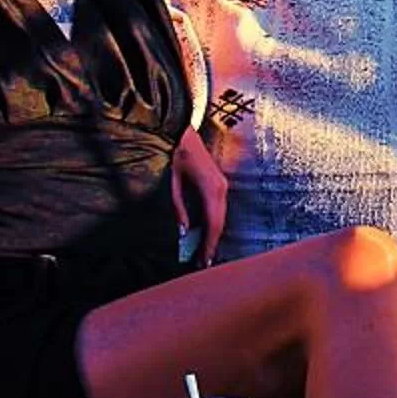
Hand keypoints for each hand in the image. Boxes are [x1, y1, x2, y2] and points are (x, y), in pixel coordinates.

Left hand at [170, 131, 227, 265]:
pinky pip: (218, 210)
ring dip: (212, 235)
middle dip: (212, 244)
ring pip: (220, 218)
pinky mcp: (219, 185)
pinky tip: (204, 235)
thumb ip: (179, 208)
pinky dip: (212, 224)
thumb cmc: (177, 157)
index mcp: (211, 189)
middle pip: (219, 223)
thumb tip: (183, 232)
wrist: (185, 133)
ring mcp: (222, 186)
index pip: (213, 223)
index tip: (204, 261)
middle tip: (204, 263)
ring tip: (203, 254)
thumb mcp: (174, 184)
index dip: (209, 244)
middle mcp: (221, 189)